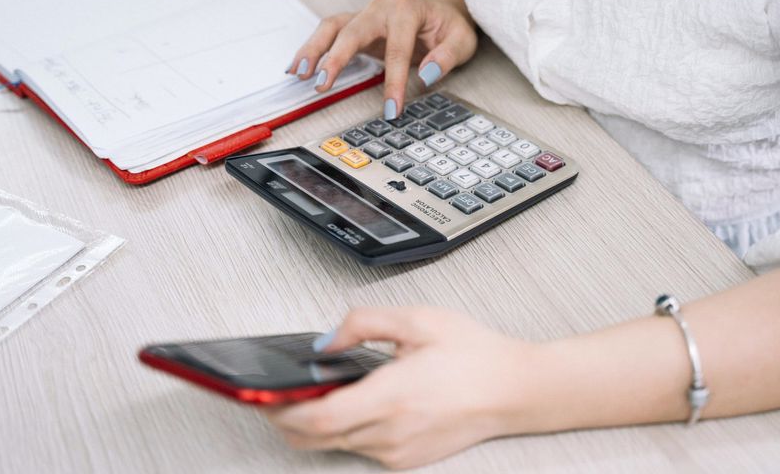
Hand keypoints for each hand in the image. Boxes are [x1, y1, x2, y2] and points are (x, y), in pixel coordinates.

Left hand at [261, 307, 534, 469]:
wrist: (516, 390)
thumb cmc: (475, 354)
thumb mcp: (418, 320)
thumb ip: (363, 323)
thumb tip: (326, 341)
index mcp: (392, 396)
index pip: (317, 418)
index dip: (281, 410)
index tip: (262, 396)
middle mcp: (391, 432)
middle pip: (315, 439)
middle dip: (286, 419)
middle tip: (274, 395)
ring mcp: (398, 452)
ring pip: (335, 445)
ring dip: (315, 425)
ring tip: (312, 395)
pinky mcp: (406, 460)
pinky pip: (359, 449)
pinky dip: (344, 430)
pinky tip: (353, 404)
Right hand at [285, 0, 477, 118]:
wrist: (440, 10)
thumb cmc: (449, 26)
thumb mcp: (462, 40)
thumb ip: (446, 57)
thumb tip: (426, 74)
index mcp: (407, 7)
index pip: (397, 49)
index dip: (393, 82)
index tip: (391, 110)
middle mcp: (381, 6)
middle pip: (353, 31)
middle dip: (336, 59)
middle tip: (323, 84)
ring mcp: (365, 13)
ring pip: (332, 27)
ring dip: (313, 50)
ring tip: (299, 74)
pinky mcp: (355, 23)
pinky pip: (328, 33)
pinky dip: (312, 49)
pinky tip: (298, 67)